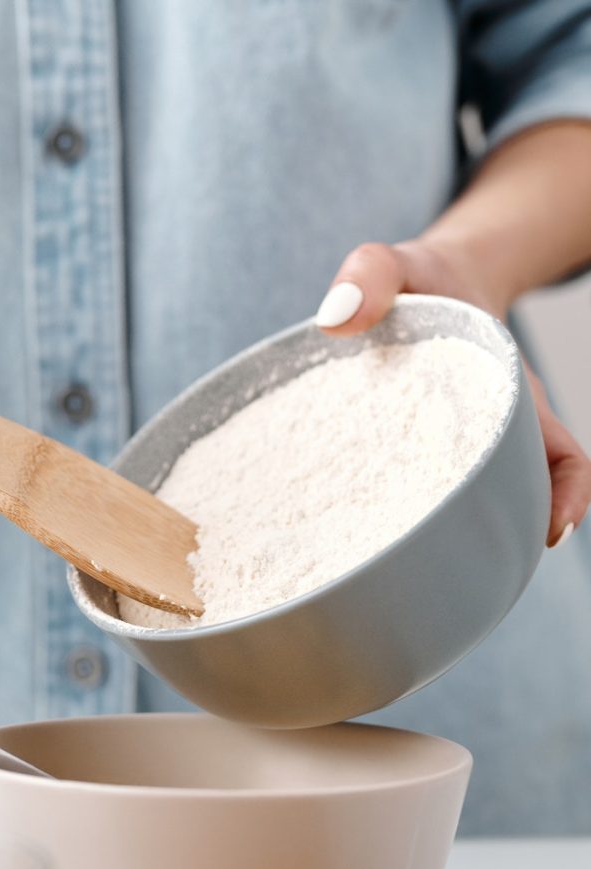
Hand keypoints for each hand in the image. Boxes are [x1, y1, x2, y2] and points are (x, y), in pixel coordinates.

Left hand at [315, 239, 589, 547]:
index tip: (550, 529)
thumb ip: (370, 274)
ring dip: (452, 535)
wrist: (420, 284)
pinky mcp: (409, 453)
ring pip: (468, 502)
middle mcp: (488, 427)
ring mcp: (450, 446)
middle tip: (460, 568)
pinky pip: (416, 491)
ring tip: (409, 573)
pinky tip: (364, 537)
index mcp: (506, 389)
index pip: (555, 452)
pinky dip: (404, 516)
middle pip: (514, 491)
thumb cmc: (419, 278)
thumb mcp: (396, 262)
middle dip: (501, 532)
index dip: (565, 492)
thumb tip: (336, 319)